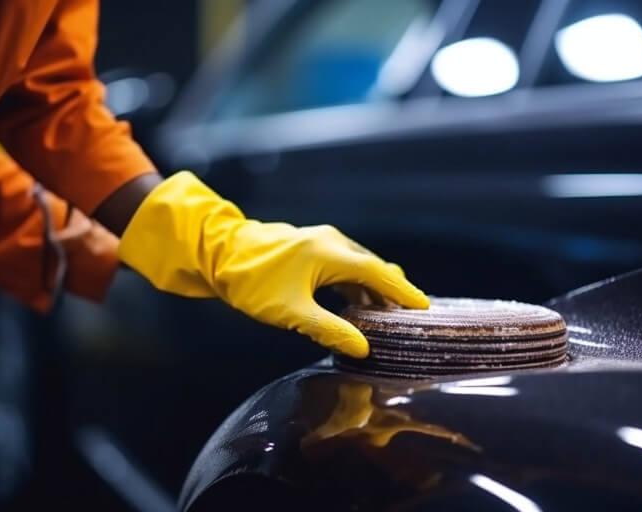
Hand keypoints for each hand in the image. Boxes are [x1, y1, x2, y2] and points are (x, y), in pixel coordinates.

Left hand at [118, 172, 428, 357]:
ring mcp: (321, 242)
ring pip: (359, 266)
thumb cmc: (251, 282)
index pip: (379, 274)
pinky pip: (344, 266)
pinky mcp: (310, 248)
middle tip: (411, 318)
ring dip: (373, 290)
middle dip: (393, 292)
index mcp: (330, 253)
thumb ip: (328, 330)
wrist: (216, 254)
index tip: (425, 308)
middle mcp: (331, 242)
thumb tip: (363, 348)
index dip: (403, 292)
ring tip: (387, 317)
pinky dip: (356, 285)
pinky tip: (357, 304)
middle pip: (374, 268)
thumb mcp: (290, 312)